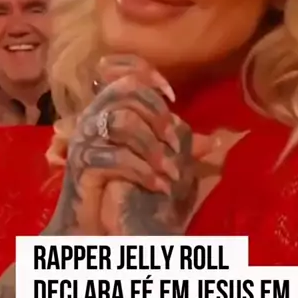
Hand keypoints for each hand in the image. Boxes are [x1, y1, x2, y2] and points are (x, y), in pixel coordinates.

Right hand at [54, 56, 215, 236]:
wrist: (88, 222)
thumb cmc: (120, 186)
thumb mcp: (154, 162)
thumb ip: (178, 149)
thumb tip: (215, 142)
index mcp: (107, 110)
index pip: (125, 75)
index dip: (149, 76)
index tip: (172, 96)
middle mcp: (92, 118)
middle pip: (127, 94)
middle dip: (158, 117)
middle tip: (175, 143)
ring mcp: (84, 140)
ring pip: (122, 122)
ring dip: (153, 148)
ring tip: (171, 172)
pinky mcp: (82, 165)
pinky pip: (116, 158)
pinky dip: (144, 173)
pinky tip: (159, 186)